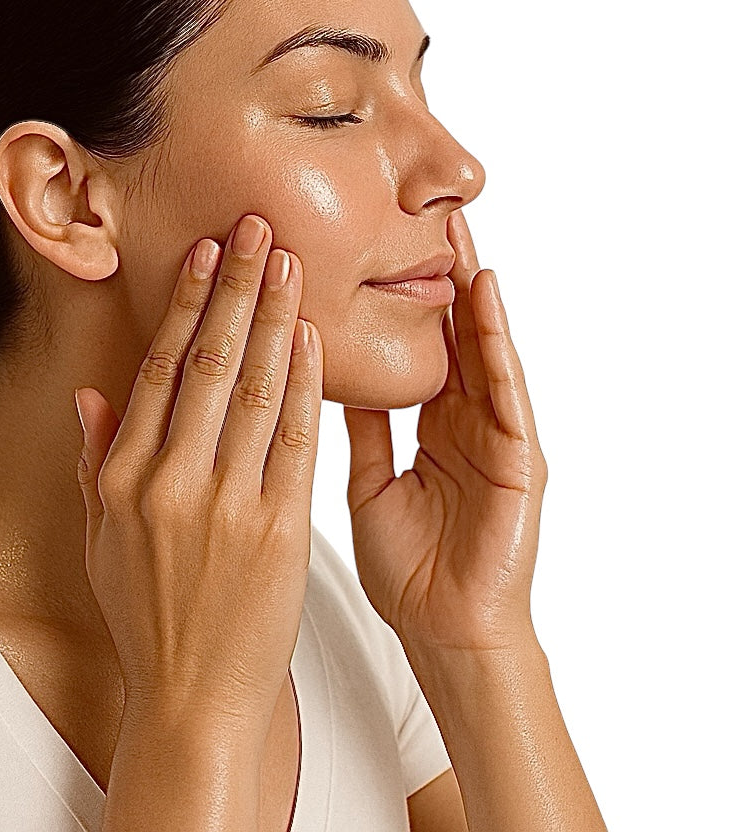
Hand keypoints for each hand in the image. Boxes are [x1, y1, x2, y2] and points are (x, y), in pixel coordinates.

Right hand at [73, 214, 321, 735]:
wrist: (195, 697)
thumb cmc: (146, 615)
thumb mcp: (101, 540)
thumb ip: (95, 461)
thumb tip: (89, 392)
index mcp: (126, 478)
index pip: (161, 369)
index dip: (187, 304)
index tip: (206, 254)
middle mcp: (172, 481)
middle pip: (212, 362)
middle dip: (237, 287)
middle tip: (258, 228)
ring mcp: (228, 504)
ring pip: (258, 388)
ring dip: (276, 318)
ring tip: (291, 264)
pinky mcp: (280, 530)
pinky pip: (298, 440)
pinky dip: (307, 384)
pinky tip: (313, 338)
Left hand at [342, 209, 547, 652]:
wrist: (446, 633)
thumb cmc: (411, 569)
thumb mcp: (371, 484)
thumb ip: (362, 431)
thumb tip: (327, 380)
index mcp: (428, 429)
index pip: (411, 348)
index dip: (394, 300)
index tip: (361, 250)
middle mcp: (464, 422)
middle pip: (448, 334)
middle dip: (432, 275)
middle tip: (413, 214)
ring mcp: (496, 436)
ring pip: (480, 346)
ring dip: (468, 288)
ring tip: (452, 231)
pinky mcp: (521, 458)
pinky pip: (506, 388)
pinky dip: (495, 340)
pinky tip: (484, 296)